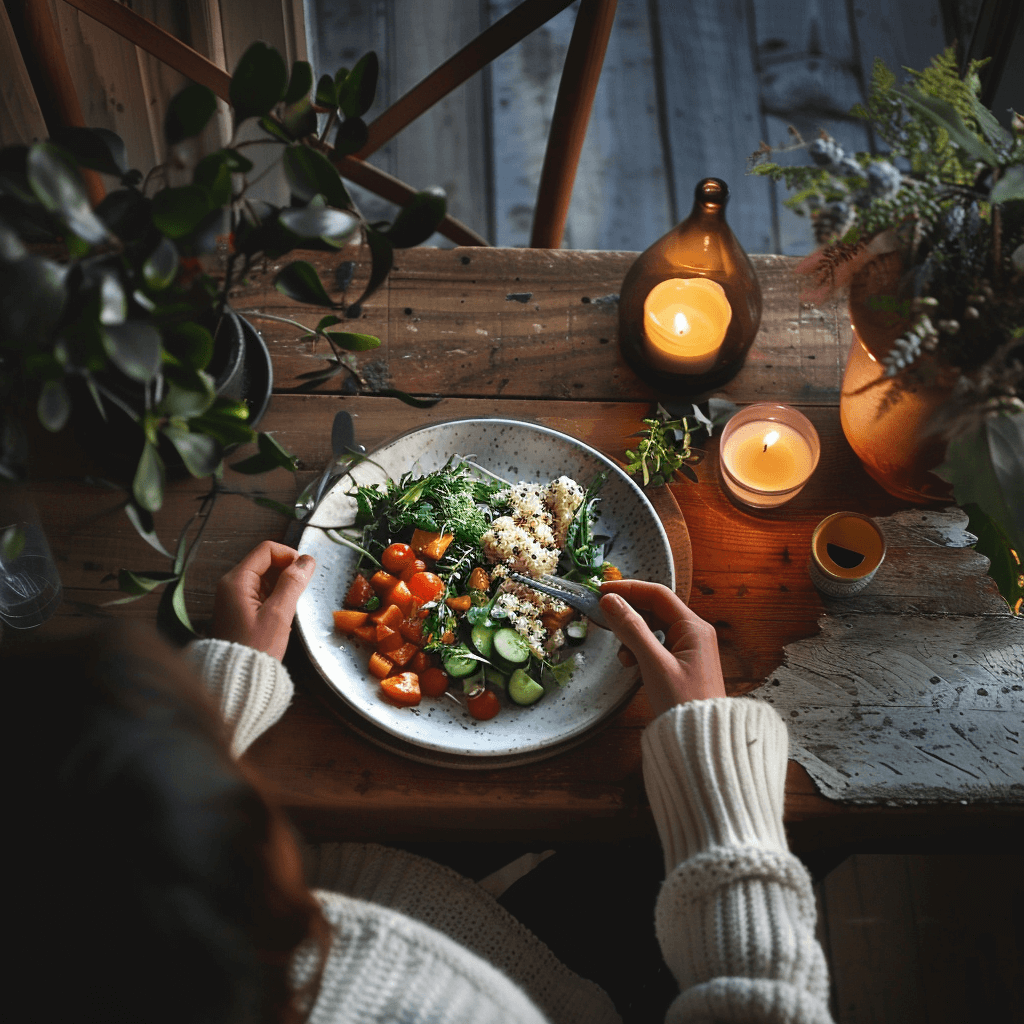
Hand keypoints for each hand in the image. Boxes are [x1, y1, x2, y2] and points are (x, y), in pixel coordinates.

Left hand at [212, 541, 315, 661]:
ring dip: (282, 587)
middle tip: (298, 594)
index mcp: (236, 581)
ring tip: (289, 609)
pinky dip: (275, 598)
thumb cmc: (255, 649)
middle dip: (287, 573)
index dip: (289, 556)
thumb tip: (306, 560)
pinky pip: (262, 593)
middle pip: (265, 562)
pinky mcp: (240, 609)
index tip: (304, 571)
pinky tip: (281, 616)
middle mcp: (231, 585)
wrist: (237, 679)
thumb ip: (292, 583)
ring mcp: (234, 597)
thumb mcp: (278, 614)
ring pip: (265, 578)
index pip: (266, 550)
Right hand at [599, 579, 724, 716]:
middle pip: (655, 610)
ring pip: (654, 628)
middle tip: (604, 620)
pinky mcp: (682, 665)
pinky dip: (639, 649)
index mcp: (694, 628)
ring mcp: (690, 650)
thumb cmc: (683, 703)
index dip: (628, 589)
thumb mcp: (653, 663)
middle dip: (629, 614)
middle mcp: (694, 634)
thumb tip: (610, 601)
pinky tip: (631, 664)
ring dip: (633, 635)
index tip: (601, 592)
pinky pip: (657, 645)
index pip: (658, 594)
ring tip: (622, 655)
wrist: (703, 743)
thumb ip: (631, 629)